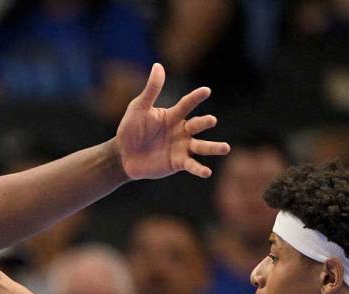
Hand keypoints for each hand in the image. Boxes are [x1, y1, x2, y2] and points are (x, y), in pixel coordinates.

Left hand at [115, 63, 229, 179]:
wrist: (123, 155)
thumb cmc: (131, 129)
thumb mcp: (138, 109)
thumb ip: (151, 90)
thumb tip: (158, 65)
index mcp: (173, 115)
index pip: (187, 104)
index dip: (195, 98)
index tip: (206, 90)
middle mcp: (181, 130)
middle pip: (197, 125)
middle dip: (204, 122)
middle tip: (211, 120)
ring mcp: (181, 147)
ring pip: (201, 146)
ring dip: (213, 147)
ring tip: (225, 148)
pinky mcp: (178, 163)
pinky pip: (191, 165)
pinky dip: (199, 169)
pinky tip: (206, 172)